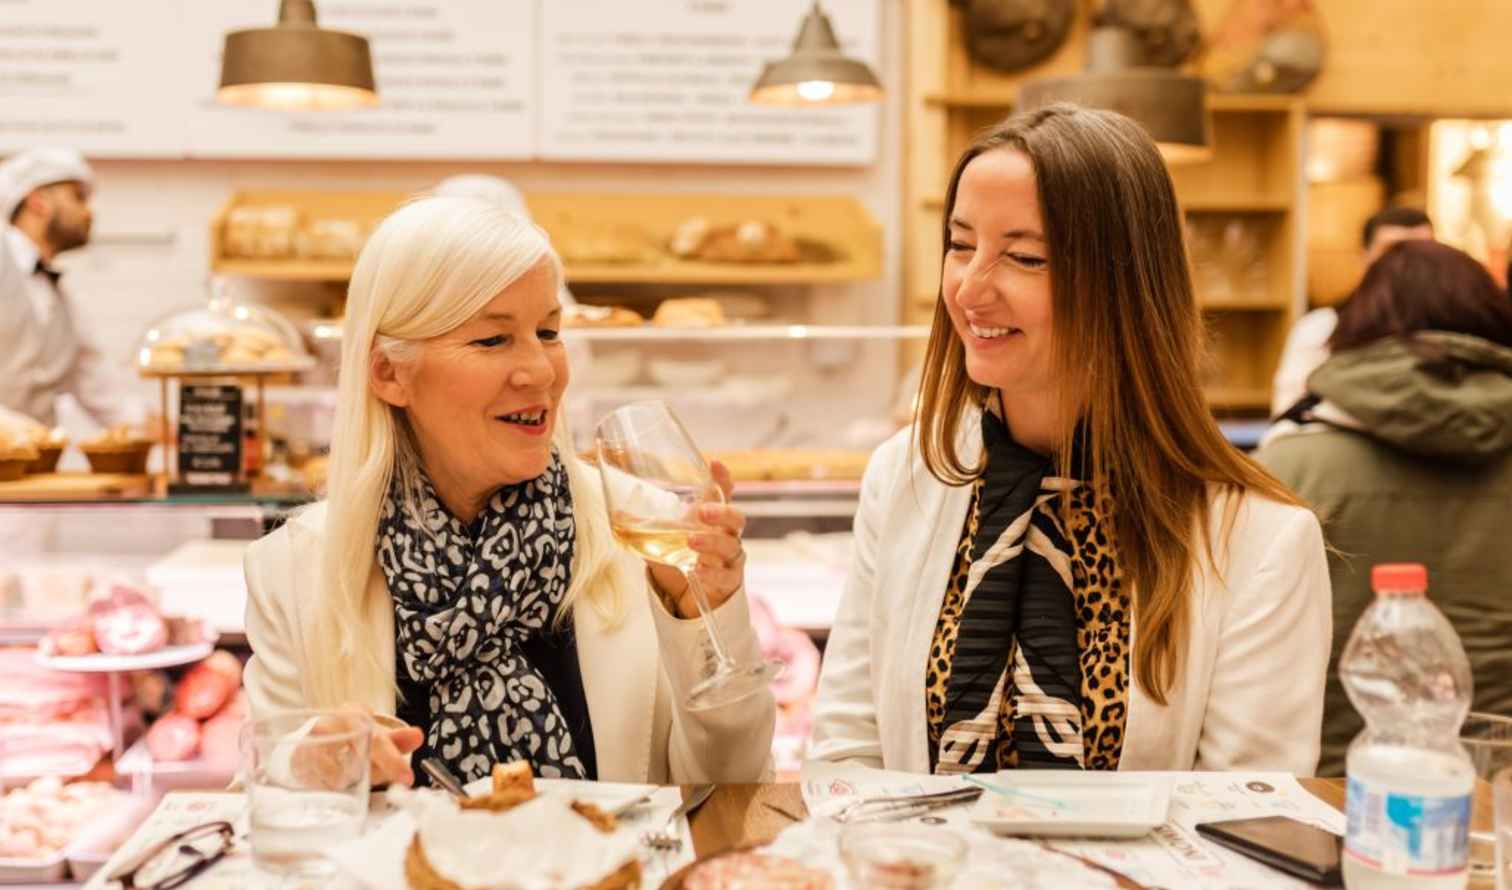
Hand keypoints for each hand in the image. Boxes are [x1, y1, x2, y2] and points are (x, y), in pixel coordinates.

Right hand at [315, 705, 422, 787]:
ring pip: (335, 776)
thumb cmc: (352, 735)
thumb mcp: (376, 735)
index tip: (407, 778)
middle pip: (354, 759)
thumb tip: (417, 736)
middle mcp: (328, 724)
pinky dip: (330, 785)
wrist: (317, 734)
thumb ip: (398, 740)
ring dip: (349, 781)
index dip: (392, 760)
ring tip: (352, 775)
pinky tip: (335, 780)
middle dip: (373, 774)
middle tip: (381, 781)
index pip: (375, 739)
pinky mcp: (296, 760)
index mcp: (352, 714)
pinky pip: (317, 782)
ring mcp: (308, 742)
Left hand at [648, 461, 746, 619]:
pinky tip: (699, 570)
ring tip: (691, 540)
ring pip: (730, 547)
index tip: (713, 464)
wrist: (691, 591)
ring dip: (711, 542)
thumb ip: (643, 524)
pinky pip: (725, 576)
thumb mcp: (662, 535)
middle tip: (702, 511)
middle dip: (722, 513)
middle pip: (736, 518)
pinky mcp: (727, 581)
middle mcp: (726, 534)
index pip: (723, 492)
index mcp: (713, 517)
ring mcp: (729, 558)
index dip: (722, 478)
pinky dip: (712, 573)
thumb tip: (615, 513)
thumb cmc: (680, 553)